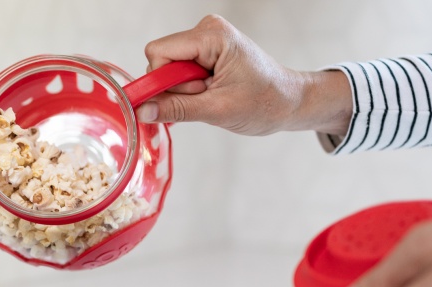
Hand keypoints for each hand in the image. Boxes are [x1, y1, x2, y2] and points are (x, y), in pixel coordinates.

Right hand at [139, 15, 351, 135]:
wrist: (289, 102)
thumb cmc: (264, 102)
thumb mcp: (217, 110)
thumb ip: (176, 109)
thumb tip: (142, 111)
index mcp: (212, 35)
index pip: (158, 52)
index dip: (160, 80)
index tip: (180, 100)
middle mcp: (207, 30)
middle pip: (162, 60)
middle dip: (177, 87)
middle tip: (207, 97)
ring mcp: (206, 39)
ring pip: (169, 68)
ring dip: (184, 91)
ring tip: (213, 95)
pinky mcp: (206, 51)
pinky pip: (178, 71)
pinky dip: (188, 89)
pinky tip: (208, 94)